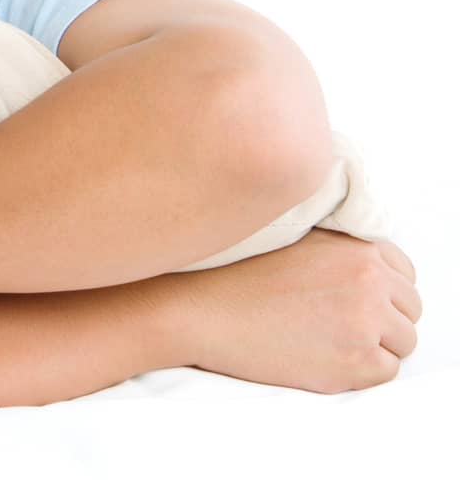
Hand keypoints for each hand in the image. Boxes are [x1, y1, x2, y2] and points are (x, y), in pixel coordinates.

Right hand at [172, 228, 420, 392]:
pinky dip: (361, 371)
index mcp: (357, 248)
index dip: (381, 288)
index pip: (404, 272)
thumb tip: (368, 261)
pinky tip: (321, 357)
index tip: (354, 298)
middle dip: (382, 318)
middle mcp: (370, 281)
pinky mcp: (355, 363)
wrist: (199, 310)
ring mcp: (364, 323)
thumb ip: (339, 245)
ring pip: (403, 342)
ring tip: (328, 341)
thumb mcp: (292, 237)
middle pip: (409, 309)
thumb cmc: (236, 272)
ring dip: (375, 345)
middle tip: (337, 323)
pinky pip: (386, 372)